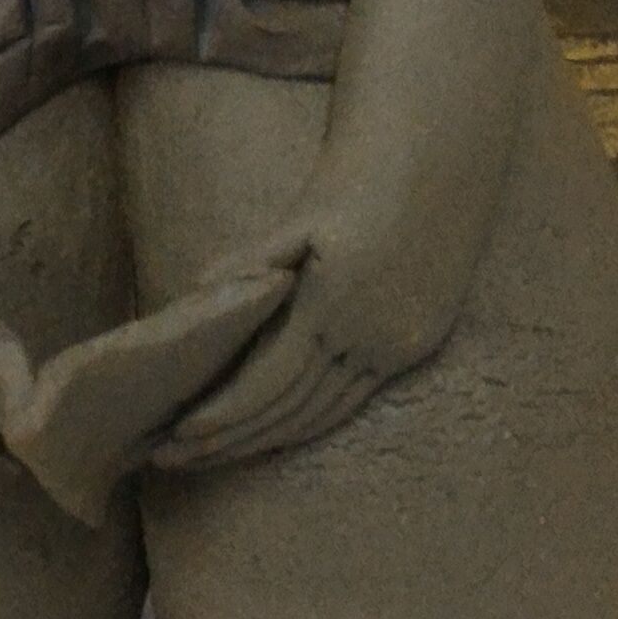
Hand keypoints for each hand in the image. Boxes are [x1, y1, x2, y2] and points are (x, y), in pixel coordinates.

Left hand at [144, 170, 479, 477]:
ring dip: (270, 440)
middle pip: (292, 410)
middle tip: (178, 458)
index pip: (268, 381)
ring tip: (217, 455)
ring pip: (325, 414)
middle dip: (233, 439)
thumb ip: (252, 258)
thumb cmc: (359, 176)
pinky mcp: (417, 343)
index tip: (181, 434)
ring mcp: (398, 345)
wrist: (439, 160)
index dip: (224, 414)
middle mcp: (370, 336)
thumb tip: (197, 290)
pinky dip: (314, 421)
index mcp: (333, 304)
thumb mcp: (301, 214)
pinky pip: (356, 399)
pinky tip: (280, 432)